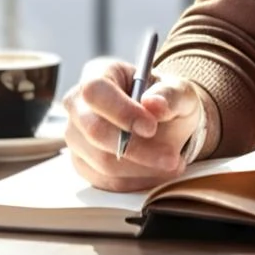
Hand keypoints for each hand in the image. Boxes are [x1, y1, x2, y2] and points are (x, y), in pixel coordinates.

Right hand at [62, 55, 203, 192]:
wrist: (163, 125)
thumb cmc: (167, 101)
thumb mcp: (179, 91)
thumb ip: (170, 95)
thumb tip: (153, 104)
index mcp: (99, 73)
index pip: (96, 91)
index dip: (121, 111)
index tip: (151, 127)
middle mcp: (78, 103)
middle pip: (94, 130)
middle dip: (137, 149)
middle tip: (171, 157)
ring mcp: (75, 135)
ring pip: (102, 161)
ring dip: (142, 168)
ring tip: (171, 162)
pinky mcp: (82, 163)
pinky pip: (105, 180)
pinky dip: (136, 181)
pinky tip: (156, 171)